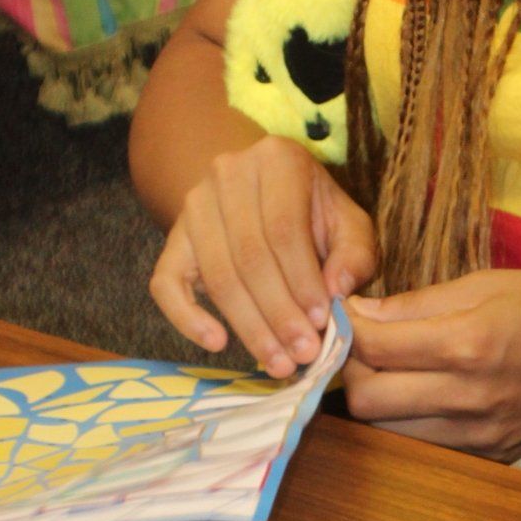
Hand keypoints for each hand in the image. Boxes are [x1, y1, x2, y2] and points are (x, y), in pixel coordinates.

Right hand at [149, 137, 377, 377]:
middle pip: (249, 256)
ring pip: (217, 275)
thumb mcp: (347, 222)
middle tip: (302, 354)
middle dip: (278, 313)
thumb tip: (337, 290)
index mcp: (277, 159)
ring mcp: (194, 205)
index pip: (285, 228)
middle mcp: (228, 173)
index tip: (321, 323)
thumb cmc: (312, 212)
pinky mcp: (172, 239)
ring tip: (277, 361)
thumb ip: (354, 253)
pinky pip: (166, 283)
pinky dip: (187, 318)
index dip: (302, 281)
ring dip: (249, 326)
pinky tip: (217, 343)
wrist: (259, 192)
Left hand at [343, 270, 520, 461]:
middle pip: (366, 402)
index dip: (345, 329)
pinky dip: (412, 422)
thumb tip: (361, 314)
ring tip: (394, 370)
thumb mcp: (490, 283)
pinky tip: (428, 393)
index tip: (345, 315)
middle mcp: (469, 398)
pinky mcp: (492, 455)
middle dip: (354, 371)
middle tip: (366, 346)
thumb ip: (419, 303)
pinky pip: (427, 446)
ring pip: (389, 432)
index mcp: (468, 344)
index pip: (372, 348)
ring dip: (379, 400)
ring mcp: (481, 435)